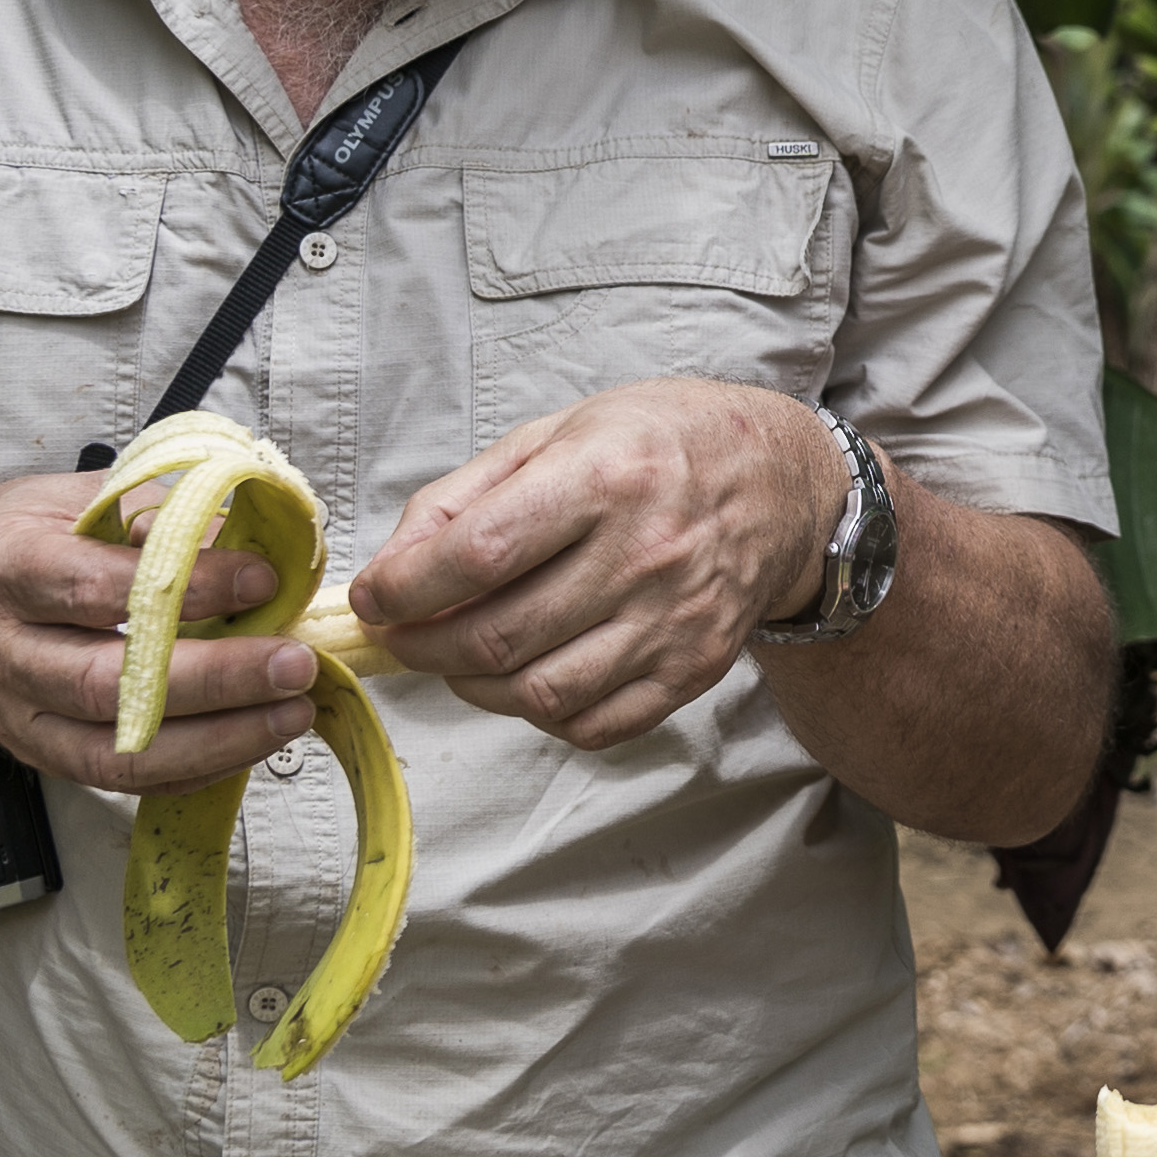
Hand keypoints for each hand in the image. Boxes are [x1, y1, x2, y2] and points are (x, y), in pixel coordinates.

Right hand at [0, 470, 313, 795]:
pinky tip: (249, 742)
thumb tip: (247, 533)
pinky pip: (123, 781)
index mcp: (4, 568)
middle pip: (108, 683)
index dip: (187, 588)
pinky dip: (194, 768)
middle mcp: (2, 650)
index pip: (98, 588)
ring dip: (217, 739)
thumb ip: (149, 511)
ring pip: (117, 749)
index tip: (261, 580)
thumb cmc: (13, 545)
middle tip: (293, 663)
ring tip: (290, 712)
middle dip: (215, 679)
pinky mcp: (41, 758)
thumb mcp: (66, 499)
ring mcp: (16, 715)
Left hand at [346, 377, 835, 746]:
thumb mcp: (558, 432)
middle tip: (400, 634)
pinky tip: (528, 674)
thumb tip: (392, 567)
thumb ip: (466, 497)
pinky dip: (541, 713)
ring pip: (540, 694)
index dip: (405, 588)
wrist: (783, 485)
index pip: (479, 555)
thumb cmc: (661, 445)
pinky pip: (594, 725)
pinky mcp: (692, 670)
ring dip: (473, 686)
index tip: (373, 598)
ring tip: (459, 655)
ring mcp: (674, 622)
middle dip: (421, 646)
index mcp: (607, 476)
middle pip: (499, 635)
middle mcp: (646, 554)